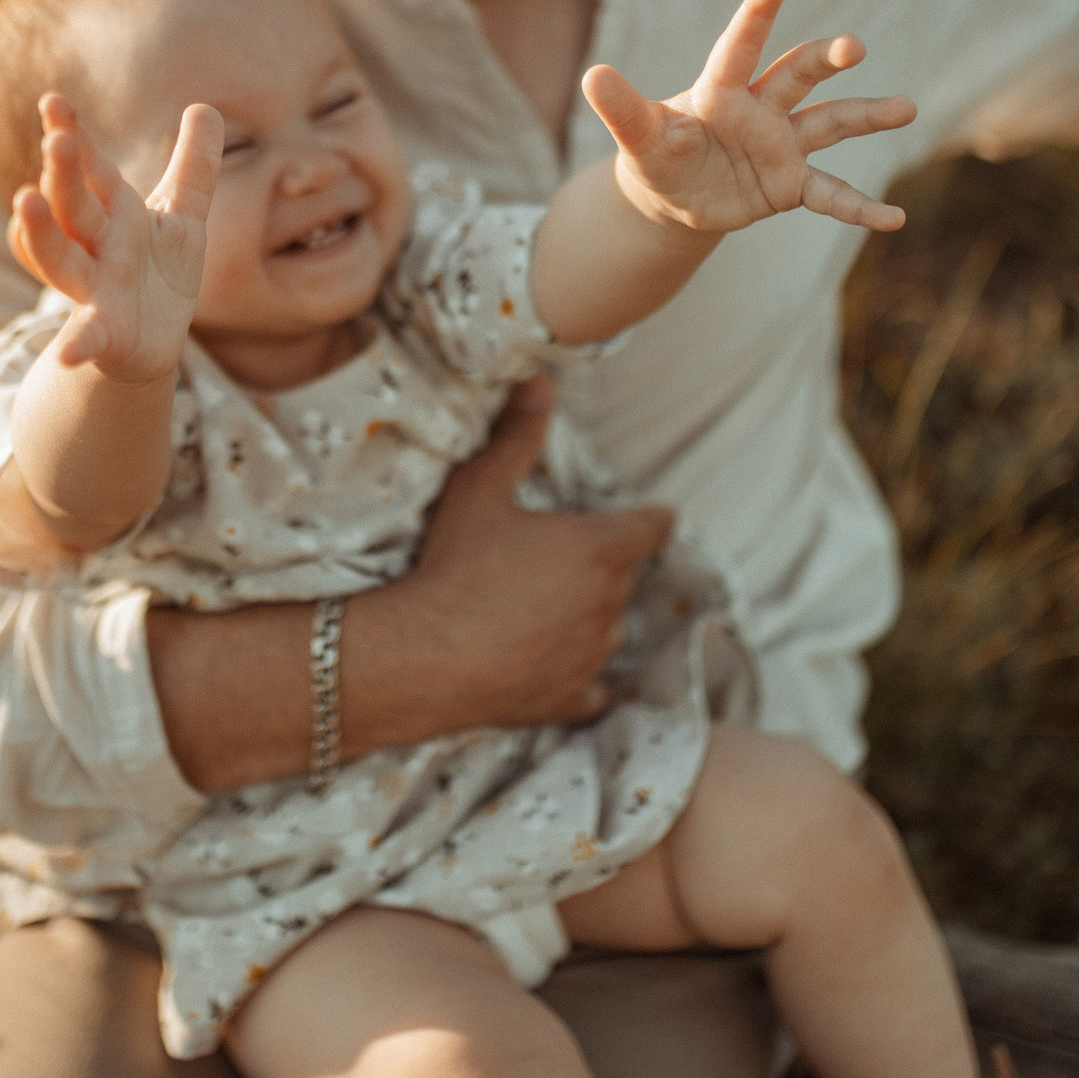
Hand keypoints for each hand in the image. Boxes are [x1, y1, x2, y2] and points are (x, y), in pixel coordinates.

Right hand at [8, 93, 221, 380]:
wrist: (153, 341)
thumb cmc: (159, 271)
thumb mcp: (183, 213)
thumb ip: (195, 164)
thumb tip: (205, 105)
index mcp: (114, 212)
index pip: (90, 169)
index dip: (73, 136)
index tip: (53, 100)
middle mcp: (96, 245)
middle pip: (71, 205)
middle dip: (62, 173)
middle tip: (56, 138)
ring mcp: (95, 288)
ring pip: (60, 257)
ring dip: (41, 233)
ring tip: (24, 203)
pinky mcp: (104, 332)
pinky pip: (84, 336)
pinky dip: (74, 343)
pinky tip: (63, 354)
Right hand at [360, 376, 674, 730]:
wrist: (424, 655)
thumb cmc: (455, 565)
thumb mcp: (481, 488)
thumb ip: (517, 434)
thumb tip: (541, 380)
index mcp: (601, 549)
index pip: (654, 526)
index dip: (652, 518)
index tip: (652, 515)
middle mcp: (610, 603)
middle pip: (626, 576)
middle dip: (606, 565)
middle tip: (563, 556)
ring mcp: (592, 655)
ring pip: (609, 629)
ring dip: (591, 617)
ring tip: (546, 608)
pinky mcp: (569, 698)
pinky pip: (592, 688)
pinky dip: (581, 679)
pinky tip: (557, 670)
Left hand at [581, 0, 914, 235]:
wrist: (675, 195)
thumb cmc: (658, 155)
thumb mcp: (639, 138)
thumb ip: (623, 109)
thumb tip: (592, 75)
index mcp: (721, 91)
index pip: (739, 48)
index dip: (756, 15)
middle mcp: (760, 109)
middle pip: (797, 76)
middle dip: (824, 59)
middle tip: (853, 45)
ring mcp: (782, 145)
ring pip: (830, 124)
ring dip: (867, 116)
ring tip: (907, 107)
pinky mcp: (790, 183)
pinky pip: (830, 194)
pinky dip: (860, 208)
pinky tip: (894, 220)